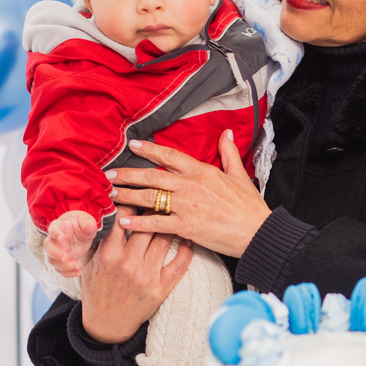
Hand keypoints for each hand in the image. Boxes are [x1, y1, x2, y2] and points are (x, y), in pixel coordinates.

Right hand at [44, 210, 98, 276]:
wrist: (80, 233)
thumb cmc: (81, 224)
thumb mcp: (86, 221)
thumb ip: (87, 223)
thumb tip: (89, 225)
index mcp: (59, 227)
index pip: (53, 229)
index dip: (56, 234)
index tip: (61, 238)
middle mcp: (54, 240)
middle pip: (49, 247)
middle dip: (56, 254)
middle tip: (66, 257)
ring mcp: (57, 252)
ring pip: (53, 261)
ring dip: (64, 266)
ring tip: (78, 266)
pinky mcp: (62, 261)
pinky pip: (61, 270)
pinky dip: (68, 273)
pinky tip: (79, 272)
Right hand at [79, 206, 193, 344]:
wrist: (106, 323)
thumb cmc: (97, 288)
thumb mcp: (88, 261)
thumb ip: (95, 238)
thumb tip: (101, 210)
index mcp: (108, 253)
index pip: (123, 217)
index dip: (131, 200)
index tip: (138, 190)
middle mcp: (128, 263)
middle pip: (148, 225)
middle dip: (154, 207)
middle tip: (162, 195)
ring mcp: (146, 276)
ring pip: (165, 239)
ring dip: (171, 223)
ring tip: (177, 211)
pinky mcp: (160, 289)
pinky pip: (179, 265)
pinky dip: (186, 250)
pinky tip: (188, 238)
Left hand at [106, 130, 271, 257]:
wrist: (257, 231)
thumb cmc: (249, 206)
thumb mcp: (239, 174)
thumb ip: (228, 153)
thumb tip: (226, 133)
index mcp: (202, 171)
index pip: (170, 155)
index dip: (149, 149)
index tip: (132, 145)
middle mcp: (190, 185)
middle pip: (152, 175)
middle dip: (128, 174)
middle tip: (109, 174)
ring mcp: (186, 206)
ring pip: (150, 197)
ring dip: (127, 195)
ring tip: (110, 194)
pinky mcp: (186, 226)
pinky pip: (156, 223)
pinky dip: (138, 221)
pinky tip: (124, 220)